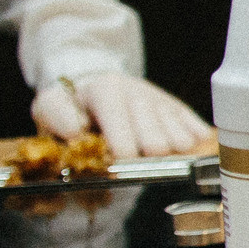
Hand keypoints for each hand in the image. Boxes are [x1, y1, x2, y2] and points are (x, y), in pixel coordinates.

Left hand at [32, 72, 212, 159]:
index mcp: (107, 90)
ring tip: (146, 154)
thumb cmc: (71, 104)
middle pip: (158, 145)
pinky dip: (190, 146)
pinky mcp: (179, 109)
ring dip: (166, 156)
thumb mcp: (50, 106)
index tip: (114, 164)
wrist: (92, 83)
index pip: (125, 134)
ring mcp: (163, 101)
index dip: (121, 156)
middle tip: (130, 162)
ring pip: (181, 142)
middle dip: (144, 162)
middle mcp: (140, 93)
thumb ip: (58, 118)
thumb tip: (76, 133)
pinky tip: (170, 147)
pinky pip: (198, 133)